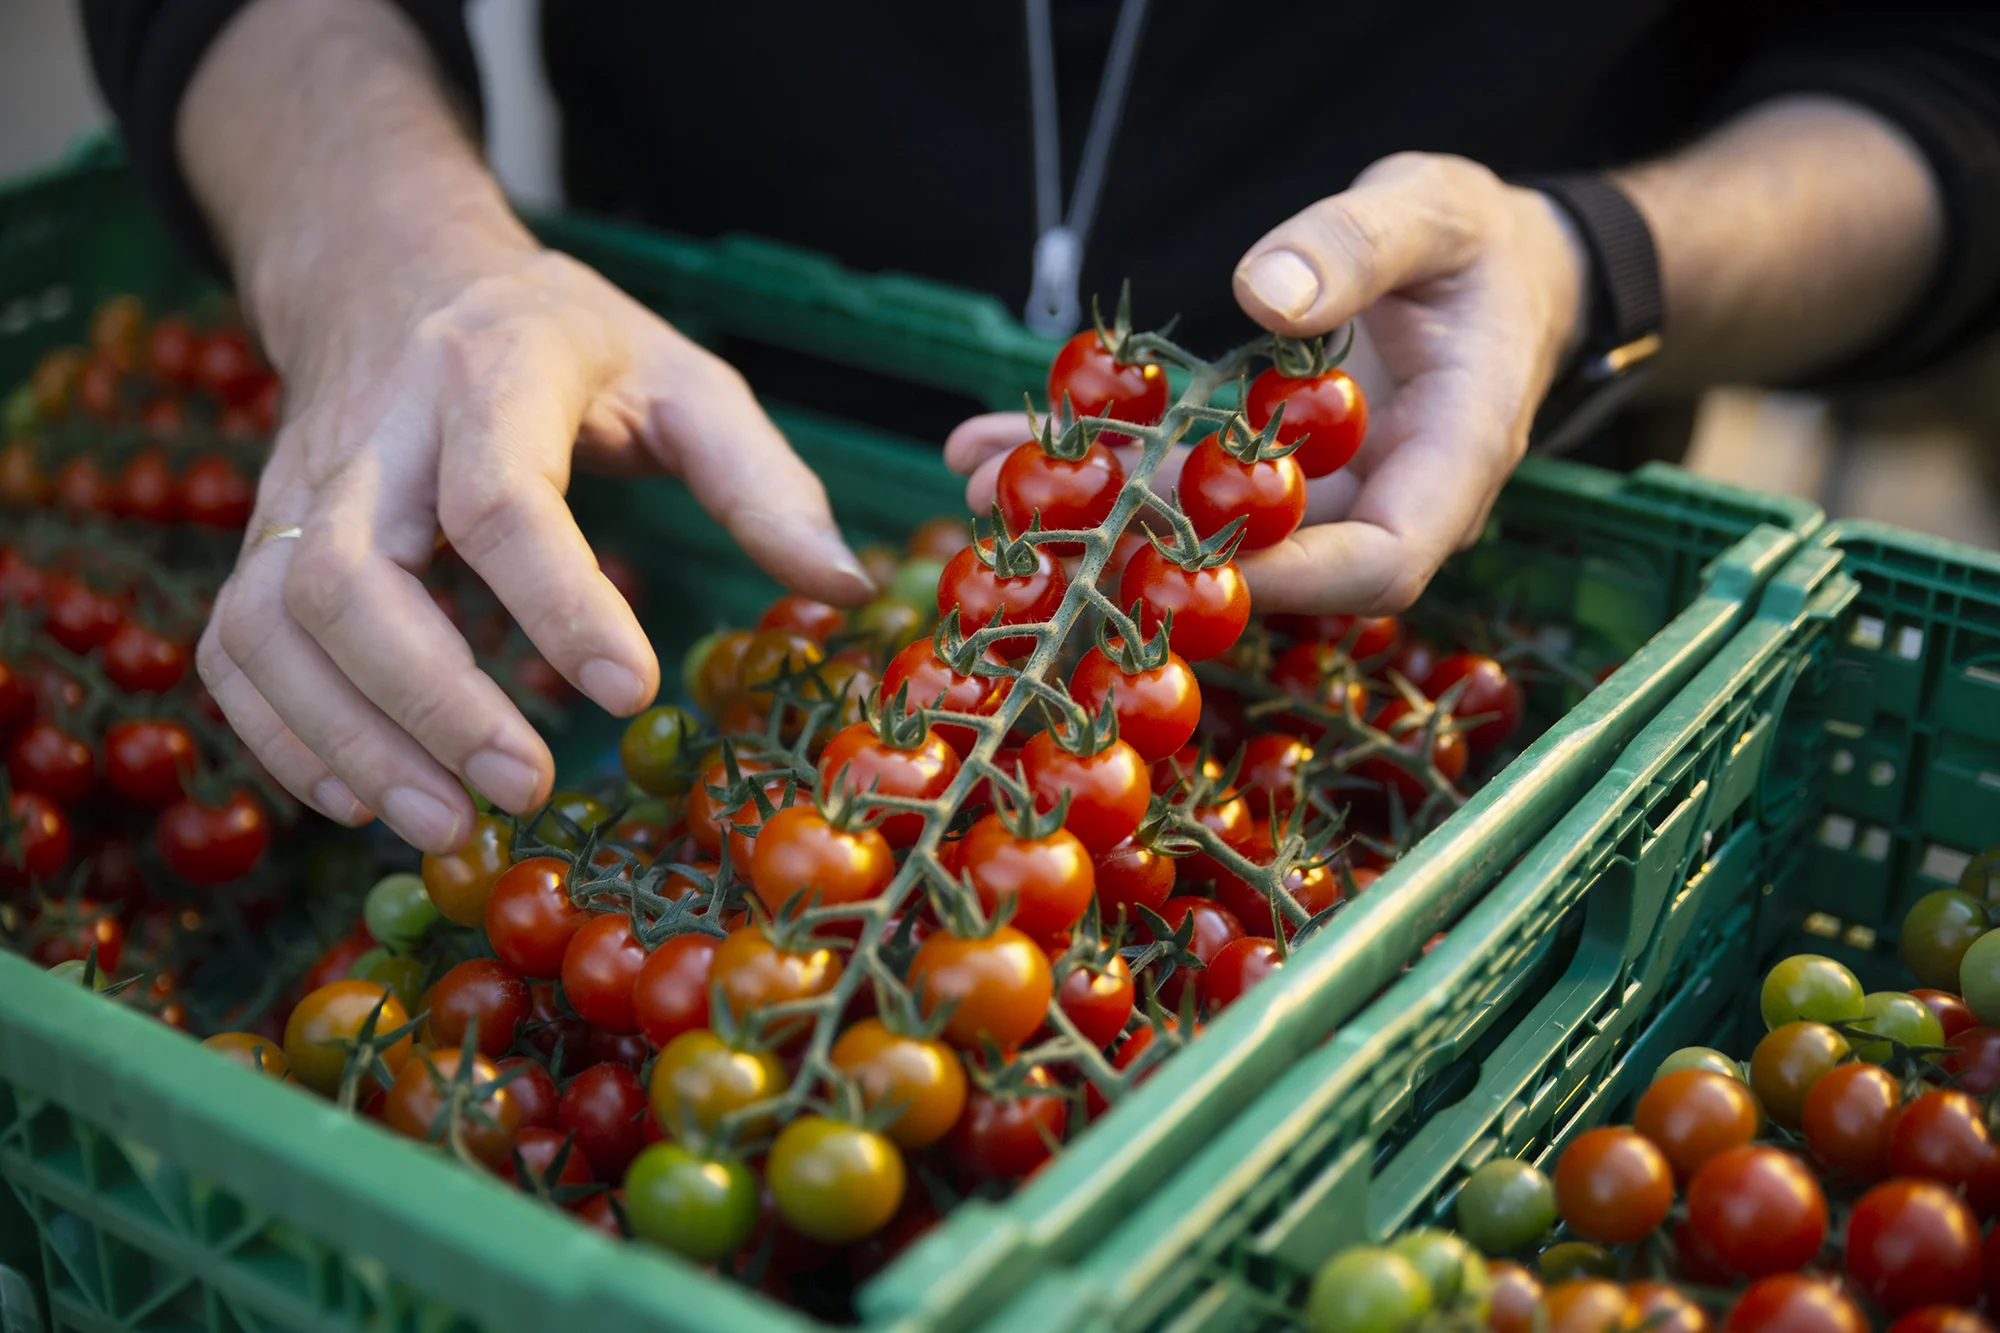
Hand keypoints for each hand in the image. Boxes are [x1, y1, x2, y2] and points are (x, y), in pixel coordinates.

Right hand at [201, 237, 872, 853]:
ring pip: (272, 621)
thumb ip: (761, 480)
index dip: (558, 602)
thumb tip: (846, 588)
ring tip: (444, 823)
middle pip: (351, 573)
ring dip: (348, 738)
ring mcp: (300, 487)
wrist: (396, 273)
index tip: (628, 692)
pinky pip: (235, 645)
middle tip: (525, 789)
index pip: (499, 497)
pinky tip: (361, 800)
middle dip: (430, 699)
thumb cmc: (562, 343)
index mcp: (493, 372)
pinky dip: (283, 734)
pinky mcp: (264, 537)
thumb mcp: (682, 374)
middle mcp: (374, 430)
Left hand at [947, 152, 1587, 614]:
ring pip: (1207, 529)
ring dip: (1095, 511)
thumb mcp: (1432, 213)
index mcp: (1452, 462)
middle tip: (1024, 519)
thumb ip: (1359, 245)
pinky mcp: (1271, 476)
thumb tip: (1267, 292)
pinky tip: (1004, 442)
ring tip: (980, 474)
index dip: (1288, 576)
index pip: (1381, 560)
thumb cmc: (1478, 244)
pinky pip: (1186, 482)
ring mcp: (1323, 497)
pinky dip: (1103, 464)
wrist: (1491, 267)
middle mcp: (1382, 501)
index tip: (1181, 556)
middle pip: (1272, 564)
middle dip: (1143, 549)